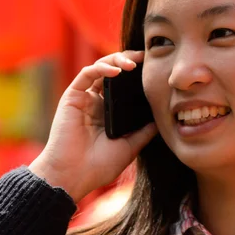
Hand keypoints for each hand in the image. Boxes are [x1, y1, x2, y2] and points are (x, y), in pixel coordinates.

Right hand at [29, 50, 156, 202]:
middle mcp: (96, 101)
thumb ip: (144, 132)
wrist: (73, 176)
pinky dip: (101, 68)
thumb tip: (162, 119)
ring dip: (117, 61)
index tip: (153, 68)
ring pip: (100, 67)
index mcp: (109, 111)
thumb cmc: (98, 166)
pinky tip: (116, 71)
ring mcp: (84, 98)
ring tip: (132, 64)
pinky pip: (87, 74)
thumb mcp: (129, 147)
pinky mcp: (72, 97)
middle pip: (113, 71)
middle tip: (144, 58)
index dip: (138, 74)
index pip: (124, 85)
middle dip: (128, 60)